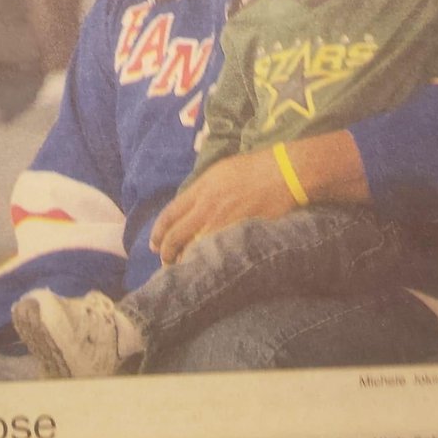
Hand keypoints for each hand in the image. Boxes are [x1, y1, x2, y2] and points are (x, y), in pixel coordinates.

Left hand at [150, 150, 293, 263]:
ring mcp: (222, 222)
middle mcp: (206, 207)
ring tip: (185, 269)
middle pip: (177, 235)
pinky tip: (207, 268)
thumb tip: (191, 205)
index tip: (154, 245)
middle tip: (166, 262)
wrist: (283, 173)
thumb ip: (202, 189)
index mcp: (200, 189)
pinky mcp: (238, 233)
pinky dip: (208, 262)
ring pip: (193, 248)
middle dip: (167, 253)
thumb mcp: (220, 171)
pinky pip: (216, 252)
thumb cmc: (254, 168)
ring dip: (186, 261)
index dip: (158, 232)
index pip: (169, 214)